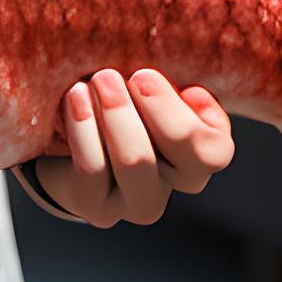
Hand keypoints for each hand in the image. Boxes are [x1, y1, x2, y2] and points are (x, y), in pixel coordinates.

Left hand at [33, 69, 233, 229]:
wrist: (68, 137)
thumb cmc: (121, 99)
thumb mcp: (152, 84)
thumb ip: (172, 78)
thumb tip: (180, 77)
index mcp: (201, 154)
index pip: (213, 149)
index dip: (183, 110)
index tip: (147, 75)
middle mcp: (174, 185)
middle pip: (182, 150)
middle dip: (152, 103)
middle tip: (118, 72)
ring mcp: (137, 203)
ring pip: (137, 161)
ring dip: (117, 113)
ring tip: (97, 80)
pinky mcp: (98, 209)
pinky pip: (93, 169)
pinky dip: (84, 128)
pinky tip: (75, 97)